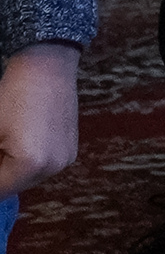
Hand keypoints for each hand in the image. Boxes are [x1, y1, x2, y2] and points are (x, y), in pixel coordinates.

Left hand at [0, 41, 75, 197]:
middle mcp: (54, 167)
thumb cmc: (12, 95)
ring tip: (5, 142)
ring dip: (11, 168)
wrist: (46, 67)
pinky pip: (43, 166)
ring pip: (28, 178)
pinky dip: (27, 160)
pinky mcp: (70, 148)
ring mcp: (66, 158)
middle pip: (14, 186)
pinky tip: (20, 140)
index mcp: (30, 165)